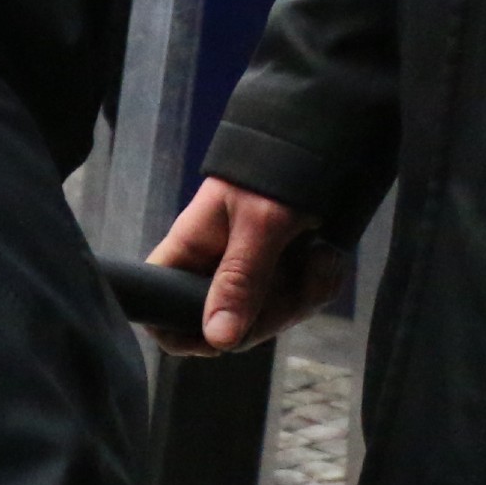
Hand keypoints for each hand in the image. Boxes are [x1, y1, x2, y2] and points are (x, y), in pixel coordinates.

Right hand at [150, 176, 346, 353]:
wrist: (318, 143)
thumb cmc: (275, 172)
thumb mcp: (260, 224)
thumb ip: (239, 280)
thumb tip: (217, 340)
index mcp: (189, 251)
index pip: (160, 310)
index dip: (182, 335)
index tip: (222, 337)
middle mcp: (214, 268)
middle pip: (227, 327)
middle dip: (271, 314)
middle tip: (297, 280)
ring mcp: (248, 273)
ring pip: (269, 318)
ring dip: (303, 294)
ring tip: (320, 255)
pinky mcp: (279, 273)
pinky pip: (297, 302)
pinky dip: (318, 282)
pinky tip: (325, 255)